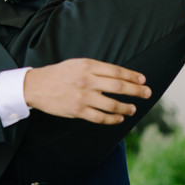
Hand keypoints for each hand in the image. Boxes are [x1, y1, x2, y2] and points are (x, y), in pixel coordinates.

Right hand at [23, 58, 150, 124]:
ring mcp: (83, 97)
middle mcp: (87, 80)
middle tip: (147, 93)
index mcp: (88, 66)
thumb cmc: (59, 74)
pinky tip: (119, 119)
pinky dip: (112, 119)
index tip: (143, 80)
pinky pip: (100, 117)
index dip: (132, 76)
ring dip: (126, 108)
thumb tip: (119, 77)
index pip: (116, 71)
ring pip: (112, 105)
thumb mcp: (78, 64)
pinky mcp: (78, 111)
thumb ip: (96, 69)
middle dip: (136, 91)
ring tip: (133, 109)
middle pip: (118, 87)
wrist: (36, 86)